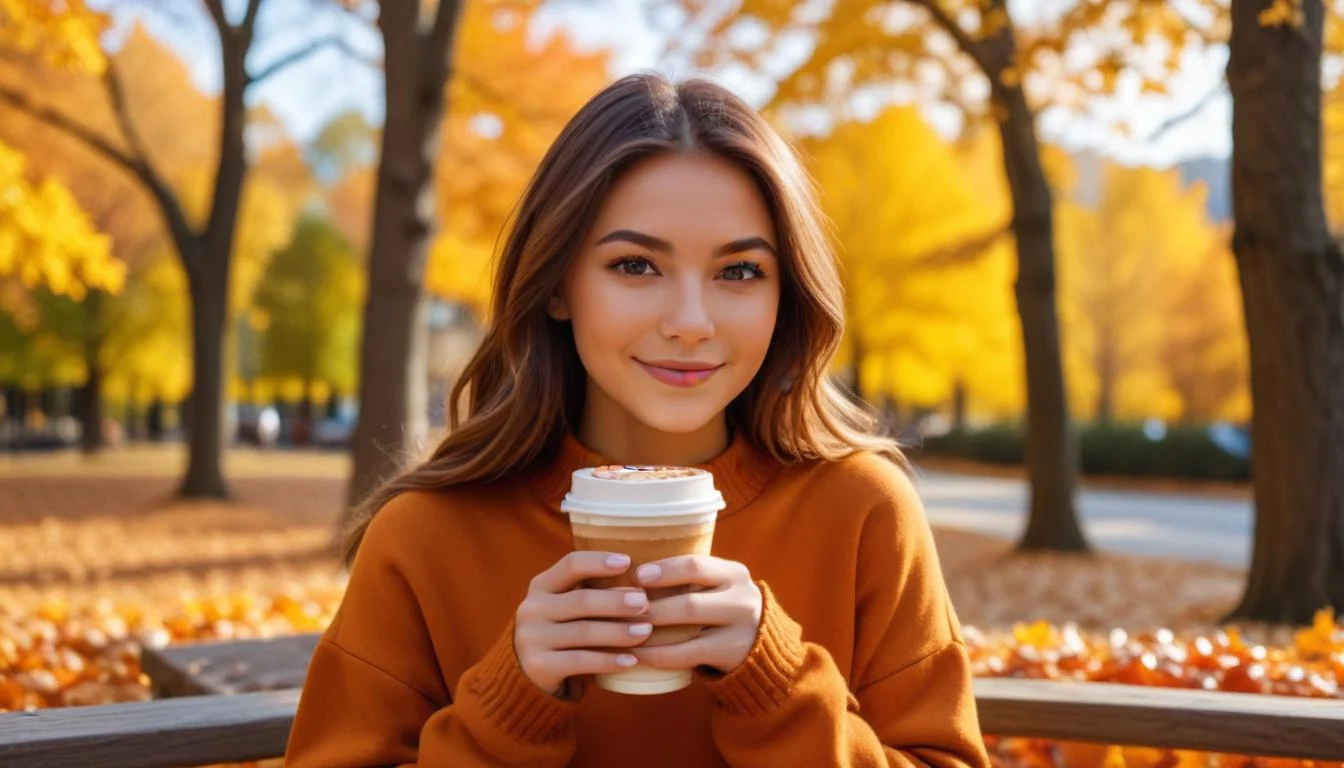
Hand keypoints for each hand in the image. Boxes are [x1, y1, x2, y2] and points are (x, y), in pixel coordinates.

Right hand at [514, 551, 654, 696]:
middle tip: (645, 603)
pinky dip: (609, 661)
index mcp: (541, 585)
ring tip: (645, 631)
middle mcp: (532, 608)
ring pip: (584, 632)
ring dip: (619, 632)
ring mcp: (532, 638)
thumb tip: (643, 580)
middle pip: (581, 600)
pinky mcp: (538, 666)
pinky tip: (632, 661)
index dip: (599, 562)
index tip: (627, 561)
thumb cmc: (564, 628)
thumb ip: (592, 590)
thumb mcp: (568, 604)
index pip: (571, 564)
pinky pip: (581, 661)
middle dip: (616, 601)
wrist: (532, 671)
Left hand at [628, 555, 762, 674]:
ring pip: (688, 628)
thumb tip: (630, 565)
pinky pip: (687, 655)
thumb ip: (690, 575)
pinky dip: (659, 655)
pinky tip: (638, 654)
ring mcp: (740, 629)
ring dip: (651, 629)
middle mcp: (742, 599)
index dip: (665, 570)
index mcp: (734, 573)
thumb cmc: (722, 607)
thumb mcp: (718, 585)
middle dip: (651, 606)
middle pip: (689, 601)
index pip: (696, 565)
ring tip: (622, 630)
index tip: (637, 575)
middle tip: (620, 609)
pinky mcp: (731, 654)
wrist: (760, 644)